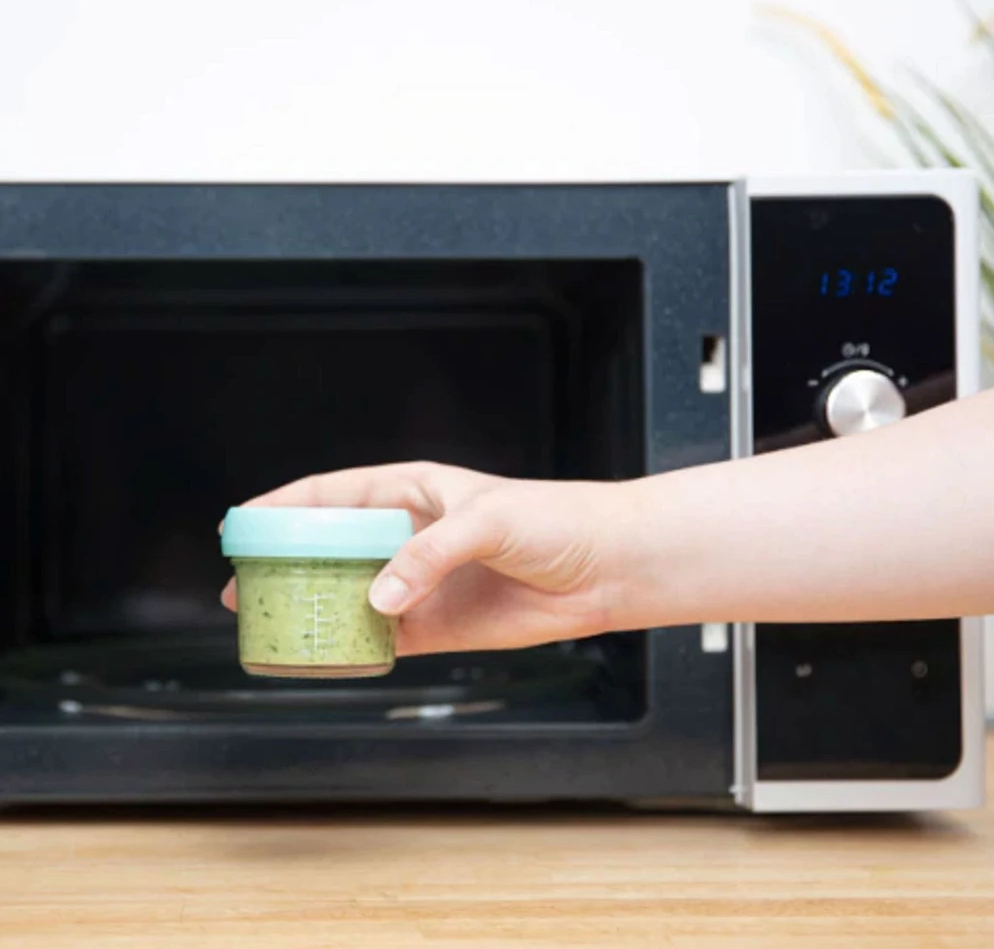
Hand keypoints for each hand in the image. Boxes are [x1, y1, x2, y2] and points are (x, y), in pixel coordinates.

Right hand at [221, 462, 645, 655]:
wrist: (601, 567)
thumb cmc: (552, 520)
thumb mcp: (485, 520)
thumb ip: (428, 554)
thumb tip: (379, 598)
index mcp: (411, 491)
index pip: (331, 493)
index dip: (282, 506)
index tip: (239, 522)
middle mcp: (407, 535)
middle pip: (329, 547)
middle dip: (284, 564)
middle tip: (241, 586)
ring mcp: (418, 581)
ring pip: (349, 595)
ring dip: (312, 609)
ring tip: (269, 624)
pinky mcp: (436, 624)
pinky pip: (381, 637)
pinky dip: (352, 648)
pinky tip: (324, 655)